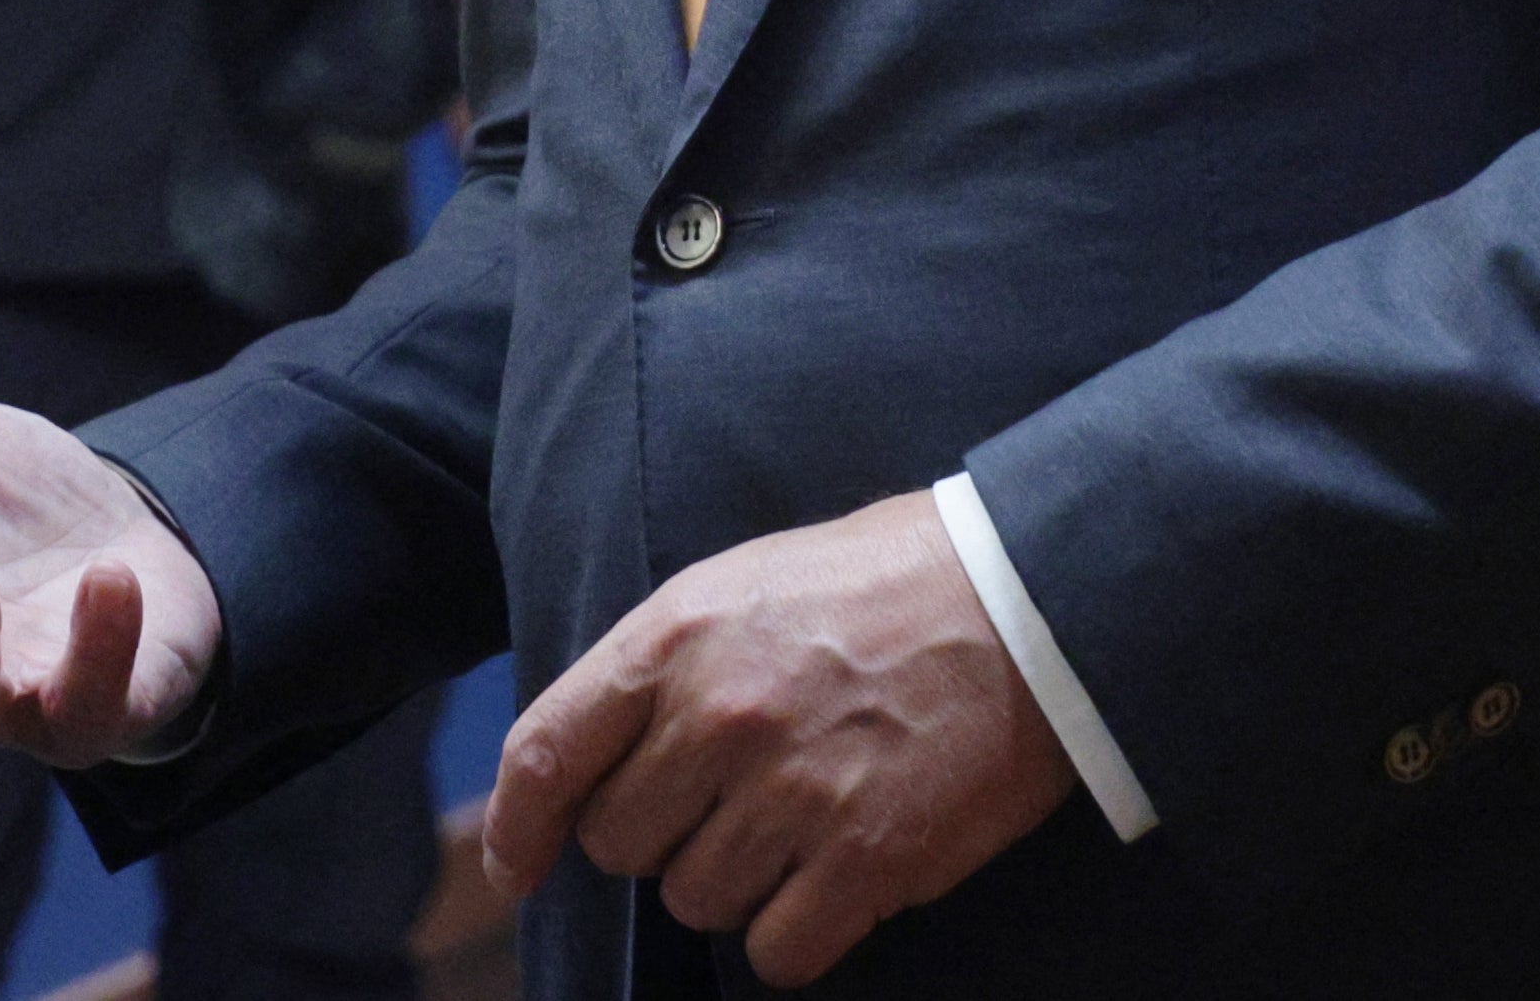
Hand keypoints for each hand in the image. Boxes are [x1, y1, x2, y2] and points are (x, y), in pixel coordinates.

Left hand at [483, 490, 1073, 986]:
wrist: (1022, 598)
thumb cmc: (872, 589)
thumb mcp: (734, 588)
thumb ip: (654, 670)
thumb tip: (581, 760)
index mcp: (673, 639)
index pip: (544, 754)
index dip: (517, 825)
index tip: (517, 864)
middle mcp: (718, 717)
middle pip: (618, 844)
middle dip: (658, 837)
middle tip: (724, 799)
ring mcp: (791, 792)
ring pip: (693, 903)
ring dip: (730, 883)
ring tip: (793, 819)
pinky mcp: (865, 859)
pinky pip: (776, 951)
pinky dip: (791, 933)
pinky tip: (828, 880)